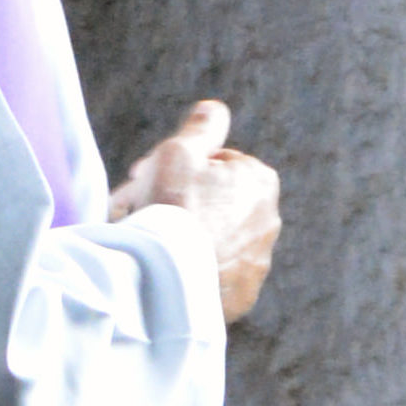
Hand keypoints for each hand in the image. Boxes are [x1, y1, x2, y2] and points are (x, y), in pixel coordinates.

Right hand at [108, 99, 281, 321]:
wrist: (167, 280)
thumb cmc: (172, 209)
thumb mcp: (179, 152)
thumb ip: (201, 126)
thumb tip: (214, 109)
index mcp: (259, 181)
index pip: (212, 163)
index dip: (174, 167)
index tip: (145, 178)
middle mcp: (268, 221)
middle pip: (212, 201)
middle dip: (177, 200)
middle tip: (137, 208)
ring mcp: (257, 263)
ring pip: (213, 238)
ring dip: (185, 234)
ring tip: (148, 240)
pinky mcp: (242, 296)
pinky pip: (214, 275)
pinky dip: (193, 269)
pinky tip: (165, 268)